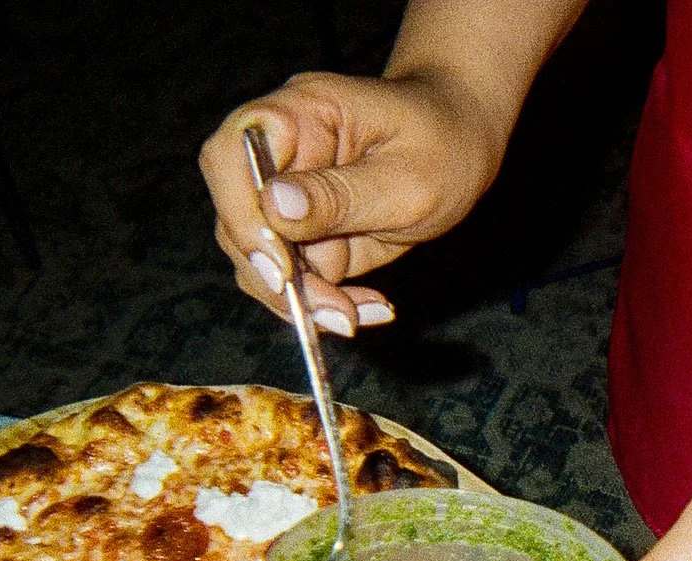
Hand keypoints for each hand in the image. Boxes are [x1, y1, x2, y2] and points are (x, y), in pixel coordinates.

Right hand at [199, 69, 509, 332]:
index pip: (229, 158)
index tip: (283, 269)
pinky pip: (295, 279)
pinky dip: (325, 304)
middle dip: (279, 279)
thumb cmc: (442, 142)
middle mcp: (277, 154)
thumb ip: (340, 195)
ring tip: (358, 315)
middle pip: (238, 221)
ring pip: (259, 261)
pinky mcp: (303, 234)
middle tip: (337, 314)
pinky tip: (369, 308)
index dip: (242, 217)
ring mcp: (286, 197)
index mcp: (295, 114)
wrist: (463, 141)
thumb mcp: (406, 176)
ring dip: (303, 301)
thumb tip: (273, 206)